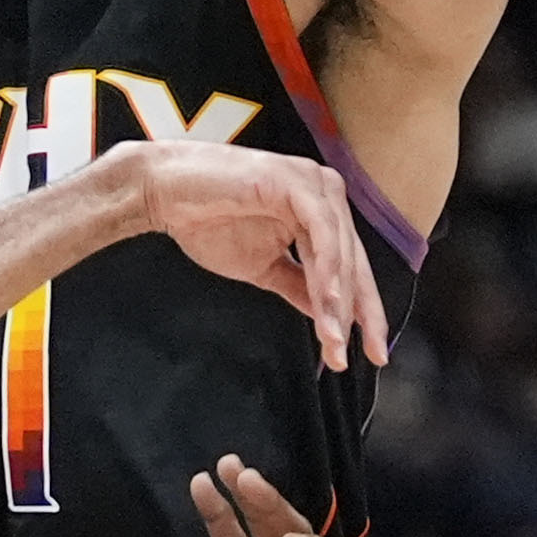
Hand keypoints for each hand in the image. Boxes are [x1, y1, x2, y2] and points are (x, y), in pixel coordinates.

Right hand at [116, 144, 394, 370]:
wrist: (165, 193)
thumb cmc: (208, 220)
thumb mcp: (264, 266)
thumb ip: (299, 286)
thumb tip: (328, 316)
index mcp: (320, 212)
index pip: (351, 267)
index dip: (363, 312)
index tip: (371, 351)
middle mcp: (324, 194)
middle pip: (354, 261)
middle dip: (356, 314)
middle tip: (353, 355)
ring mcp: (312, 184)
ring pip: (339, 250)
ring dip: (337, 300)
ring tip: (334, 338)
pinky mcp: (293, 181)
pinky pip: (319, 230)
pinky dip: (326, 266)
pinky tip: (327, 299)